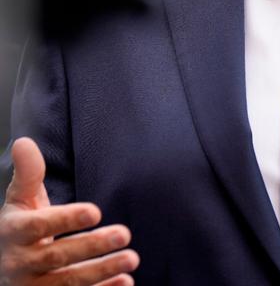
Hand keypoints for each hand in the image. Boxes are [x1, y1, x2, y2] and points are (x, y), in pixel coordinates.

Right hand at [0, 138, 138, 285]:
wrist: (2, 266)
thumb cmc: (19, 227)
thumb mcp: (19, 201)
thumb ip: (28, 174)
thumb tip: (23, 142)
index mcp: (14, 233)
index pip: (38, 226)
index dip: (66, 219)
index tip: (95, 211)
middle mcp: (19, 264)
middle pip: (57, 256)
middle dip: (91, 246)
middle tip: (125, 233)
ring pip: (68, 282)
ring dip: (101, 271)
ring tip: (132, 258)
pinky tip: (125, 281)